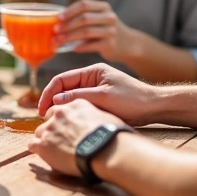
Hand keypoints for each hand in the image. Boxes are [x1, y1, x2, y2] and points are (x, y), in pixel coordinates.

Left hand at [27, 99, 124, 177]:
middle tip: (58, 138)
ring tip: (52, 150)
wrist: (105, 151)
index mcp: (76, 104)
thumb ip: (94, 116)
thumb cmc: (111, 137)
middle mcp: (60, 113)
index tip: (65, 125)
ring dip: (45, 139)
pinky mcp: (43, 144)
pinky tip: (40, 153)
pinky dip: (36, 149)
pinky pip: (33, 144)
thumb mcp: (105, 118)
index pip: (62, 107)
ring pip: (40, 132)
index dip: (62, 117)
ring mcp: (50, 128)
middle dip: (52, 127)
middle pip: (49, 118)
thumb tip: (97, 123)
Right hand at [36, 63, 158, 125]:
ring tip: (55, 122)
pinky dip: (73, 113)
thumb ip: (79, 97)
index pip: (61, 79)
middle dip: (52, 102)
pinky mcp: (100, 101)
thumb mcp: (104, 97)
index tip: (41, 110)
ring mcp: (95, 90)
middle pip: (64, 88)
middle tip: (45, 119)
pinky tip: (70, 123)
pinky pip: (81, 106)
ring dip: (62, 109)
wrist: (155, 107)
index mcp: (91, 71)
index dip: (48, 93)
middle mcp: (91, 79)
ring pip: (71, 99)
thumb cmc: (132, 99)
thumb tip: (55, 101)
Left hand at [55, 0, 136, 60]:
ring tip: (58, 41)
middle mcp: (109, 16)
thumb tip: (56, 20)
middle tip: (55, 31)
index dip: (69, 10)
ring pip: (86, 32)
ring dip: (70, 37)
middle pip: (84, 18)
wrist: (128, 44)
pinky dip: (81, 47)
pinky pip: (92, 45)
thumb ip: (82, 16)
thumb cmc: (105, 30)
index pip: (84, 4)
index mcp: (103, 7)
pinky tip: (73, 49)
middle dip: (67, 25)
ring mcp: (111, 30)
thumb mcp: (98, 18)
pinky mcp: (111, 44)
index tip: (57, 18)